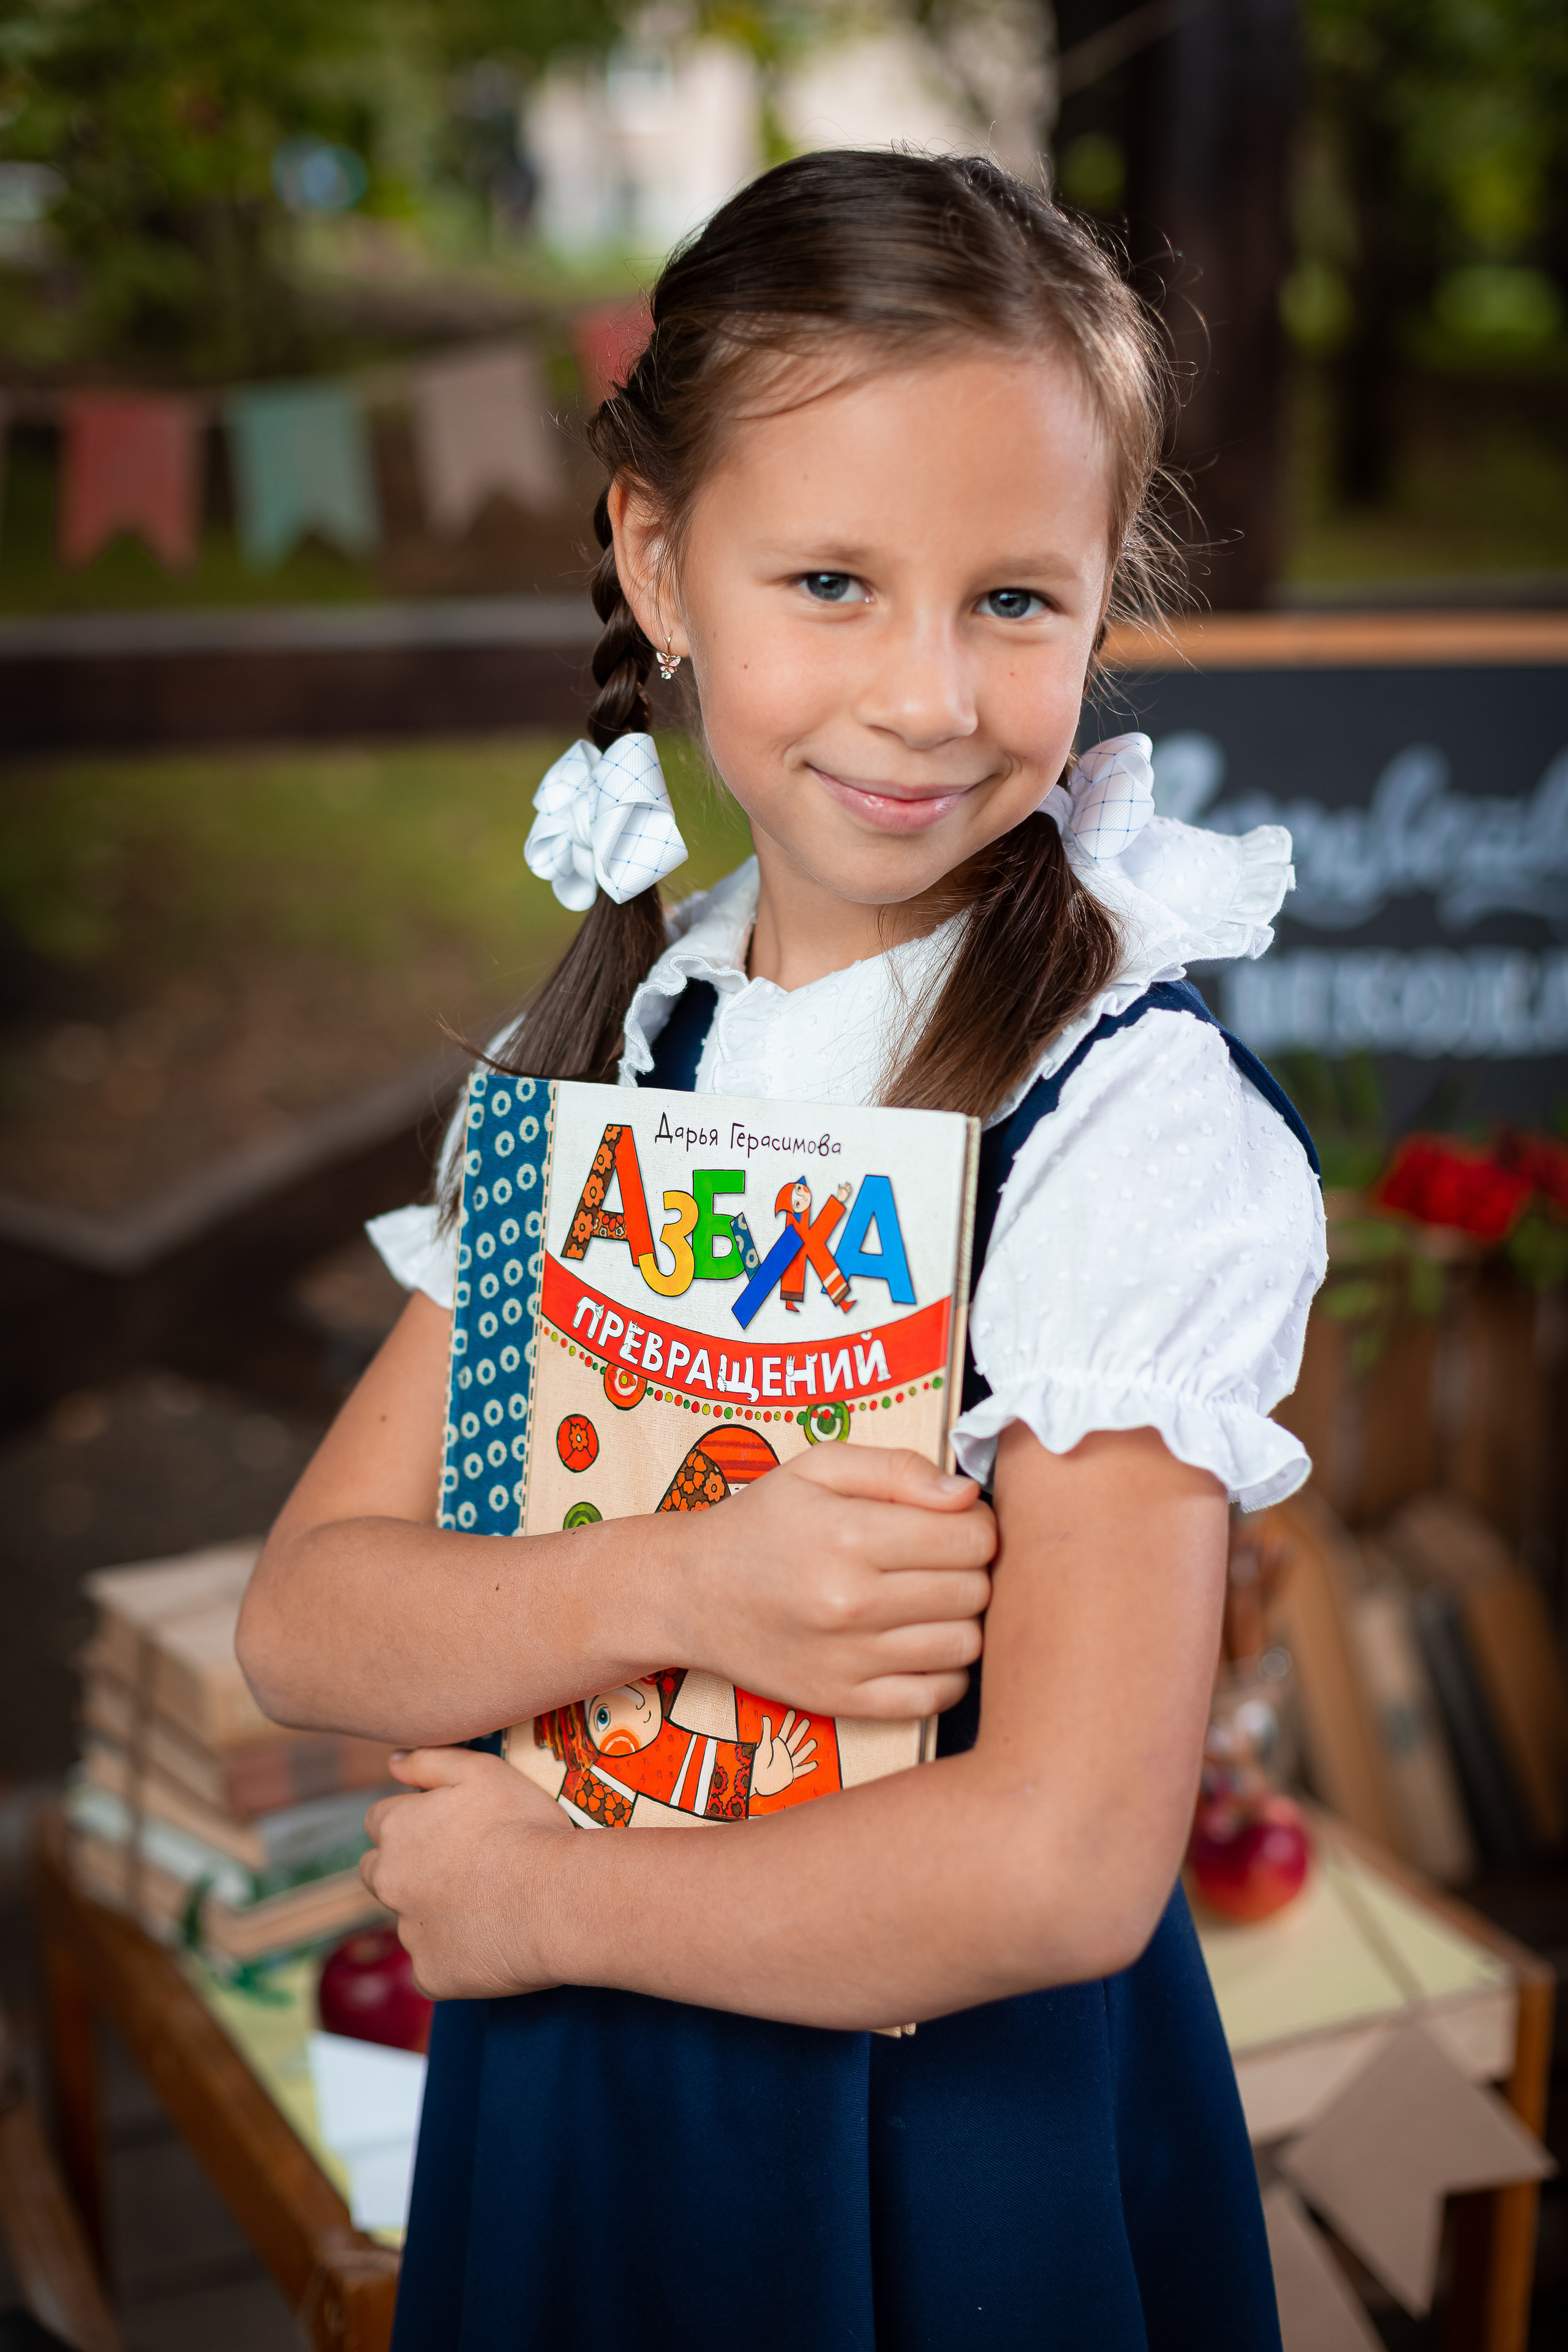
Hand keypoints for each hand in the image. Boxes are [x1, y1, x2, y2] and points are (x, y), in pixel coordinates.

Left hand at [360, 1748, 572, 1999]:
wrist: (555, 1897)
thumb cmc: (523, 1827)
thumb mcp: (481, 1771)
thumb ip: (429, 1760)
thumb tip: (392, 1761)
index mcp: (397, 1829)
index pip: (380, 1821)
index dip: (413, 1821)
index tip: (448, 1828)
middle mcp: (389, 1882)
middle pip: (378, 1872)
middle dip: (405, 1868)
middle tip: (458, 1868)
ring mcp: (408, 1932)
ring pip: (408, 1920)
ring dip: (432, 1913)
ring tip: (485, 1905)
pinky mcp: (429, 1975)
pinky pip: (431, 1967)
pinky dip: (452, 1957)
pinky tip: (487, 1943)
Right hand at [671, 1444, 993, 1721]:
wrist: (691, 1592)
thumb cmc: (761, 1522)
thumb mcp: (817, 1467)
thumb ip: (897, 1468)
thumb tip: (966, 1494)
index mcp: (850, 1534)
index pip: (972, 1537)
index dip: (979, 1525)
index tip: (959, 1524)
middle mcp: (853, 1601)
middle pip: (975, 1590)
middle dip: (975, 1569)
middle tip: (945, 1560)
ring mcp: (850, 1659)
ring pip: (966, 1645)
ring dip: (965, 1619)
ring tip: (934, 1600)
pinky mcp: (844, 1701)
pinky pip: (936, 1697)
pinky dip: (947, 1672)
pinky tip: (921, 1643)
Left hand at [750, 1710, 817, 1796]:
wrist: (757, 1781)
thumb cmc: (758, 1764)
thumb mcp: (763, 1746)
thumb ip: (766, 1732)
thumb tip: (765, 1717)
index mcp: (776, 1746)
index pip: (784, 1731)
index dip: (788, 1722)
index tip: (792, 1712)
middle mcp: (783, 1754)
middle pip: (794, 1741)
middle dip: (800, 1731)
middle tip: (807, 1721)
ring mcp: (787, 1763)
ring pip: (799, 1754)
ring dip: (806, 1749)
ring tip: (814, 1741)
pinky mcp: (789, 1774)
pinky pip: (800, 1771)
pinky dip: (807, 1768)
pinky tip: (815, 1763)